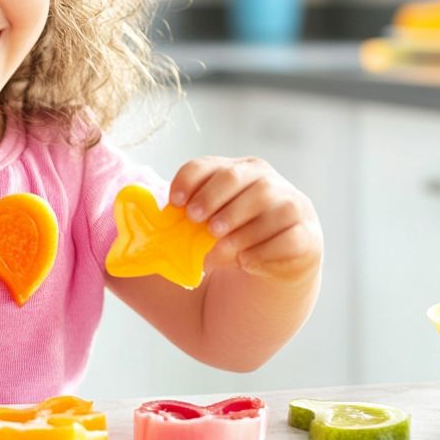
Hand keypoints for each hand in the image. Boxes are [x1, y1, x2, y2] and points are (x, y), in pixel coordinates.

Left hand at [170, 156, 321, 285]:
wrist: (266, 273)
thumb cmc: (225, 246)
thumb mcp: (198, 234)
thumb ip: (172, 232)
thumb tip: (132, 242)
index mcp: (235, 174)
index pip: (208, 166)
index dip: (189, 180)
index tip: (174, 203)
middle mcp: (266, 183)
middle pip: (240, 178)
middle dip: (214, 198)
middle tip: (197, 222)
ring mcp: (291, 207)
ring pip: (271, 208)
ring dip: (239, 229)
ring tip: (218, 249)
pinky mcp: (306, 237)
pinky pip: (289, 239)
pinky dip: (264, 251)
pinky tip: (245, 262)